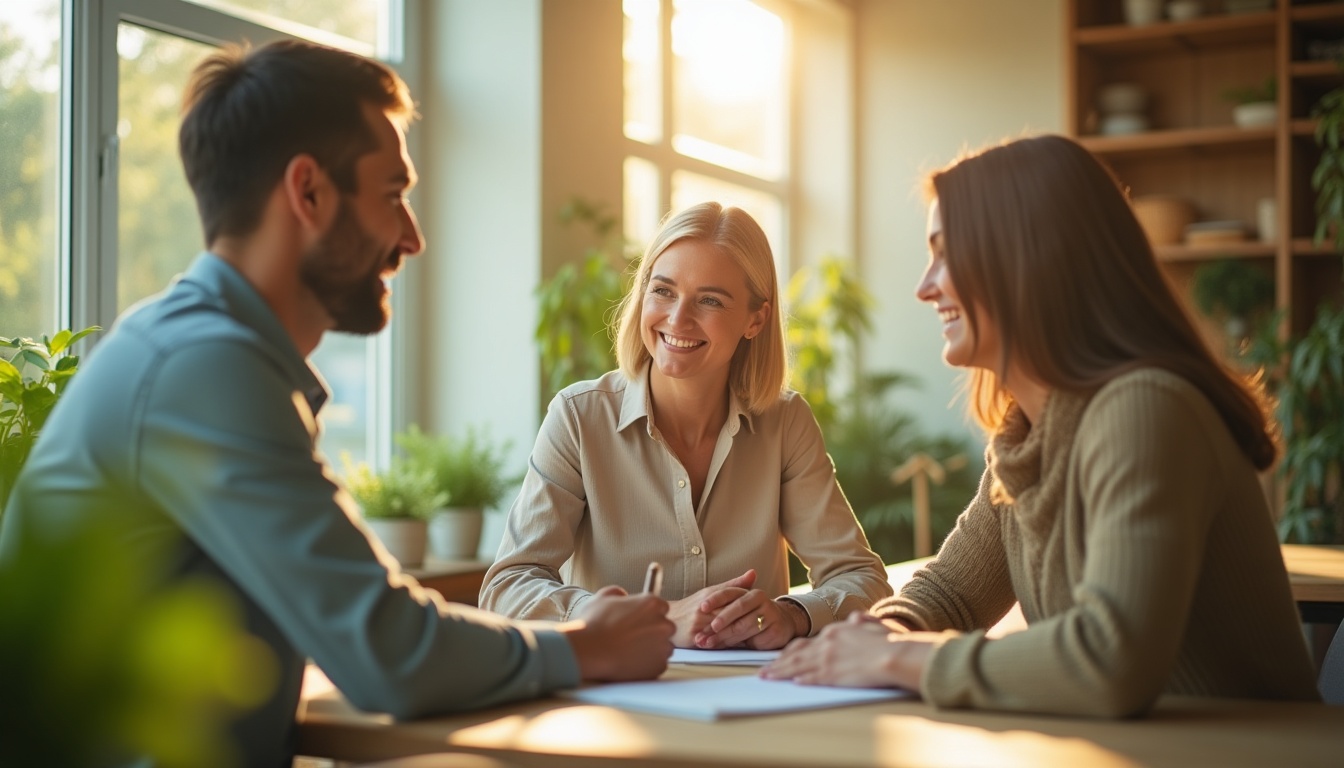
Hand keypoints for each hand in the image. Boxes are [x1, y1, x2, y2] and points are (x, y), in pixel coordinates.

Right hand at [563, 585, 673, 680]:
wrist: (589, 651)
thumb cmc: (593, 624)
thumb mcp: (602, 598)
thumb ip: (617, 592)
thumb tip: (623, 595)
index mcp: (652, 604)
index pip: (661, 607)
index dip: (648, 615)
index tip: (638, 621)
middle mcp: (663, 624)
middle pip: (665, 627)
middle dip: (653, 632)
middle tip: (633, 638)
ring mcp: (663, 646)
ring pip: (664, 647)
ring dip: (652, 649)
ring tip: (630, 652)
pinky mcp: (659, 666)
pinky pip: (658, 665)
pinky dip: (648, 665)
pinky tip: (631, 663)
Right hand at [666, 569, 756, 646]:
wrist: (669, 619)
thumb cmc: (691, 606)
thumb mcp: (711, 592)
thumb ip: (733, 584)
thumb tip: (753, 573)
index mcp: (709, 596)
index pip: (734, 598)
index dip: (748, 604)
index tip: (761, 608)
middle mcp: (703, 609)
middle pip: (731, 615)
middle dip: (746, 620)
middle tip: (762, 623)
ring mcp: (698, 624)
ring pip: (724, 630)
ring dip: (738, 634)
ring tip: (753, 635)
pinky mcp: (693, 638)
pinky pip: (714, 642)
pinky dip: (727, 644)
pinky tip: (738, 646)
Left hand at [692, 590, 806, 649]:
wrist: (781, 624)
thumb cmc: (753, 616)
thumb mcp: (738, 609)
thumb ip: (721, 607)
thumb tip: (699, 607)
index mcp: (750, 592)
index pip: (730, 592)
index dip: (715, 599)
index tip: (702, 607)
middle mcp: (761, 600)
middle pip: (738, 608)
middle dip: (721, 619)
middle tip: (708, 628)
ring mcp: (770, 614)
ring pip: (744, 625)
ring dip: (725, 635)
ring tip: (709, 642)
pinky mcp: (775, 630)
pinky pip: (754, 638)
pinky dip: (740, 644)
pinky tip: (729, 647)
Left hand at [760, 611, 937, 688]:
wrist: (893, 654)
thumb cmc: (887, 641)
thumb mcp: (871, 625)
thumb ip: (861, 622)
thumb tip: (856, 617)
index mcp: (834, 632)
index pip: (806, 642)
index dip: (792, 651)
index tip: (782, 656)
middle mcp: (826, 643)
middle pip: (796, 654)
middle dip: (778, 662)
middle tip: (765, 670)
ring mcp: (827, 659)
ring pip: (797, 666)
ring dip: (780, 672)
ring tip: (767, 677)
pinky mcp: (832, 675)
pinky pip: (810, 678)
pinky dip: (799, 680)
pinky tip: (790, 682)